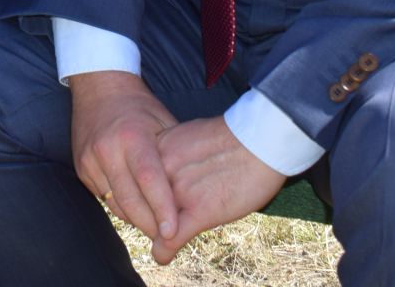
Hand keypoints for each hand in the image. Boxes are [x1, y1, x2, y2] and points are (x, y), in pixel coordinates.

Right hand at [68, 71, 178, 243]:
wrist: (99, 87)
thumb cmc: (139, 107)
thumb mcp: (164, 122)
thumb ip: (174, 155)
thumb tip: (194, 192)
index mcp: (132, 136)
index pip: (149, 179)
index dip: (162, 208)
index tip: (174, 232)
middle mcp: (107, 149)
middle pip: (129, 201)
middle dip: (150, 225)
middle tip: (168, 239)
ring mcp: (90, 160)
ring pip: (115, 204)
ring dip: (136, 219)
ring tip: (156, 227)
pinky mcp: (82, 168)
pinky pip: (104, 198)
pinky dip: (122, 207)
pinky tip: (137, 209)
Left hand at [149, 116, 284, 263]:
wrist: (262, 140)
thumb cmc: (232, 137)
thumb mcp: (188, 137)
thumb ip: (171, 154)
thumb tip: (163, 168)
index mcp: (157, 147)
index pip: (133, 180)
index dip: (139, 196)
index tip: (145, 204)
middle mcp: (161, 169)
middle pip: (139, 202)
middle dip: (146, 216)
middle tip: (156, 223)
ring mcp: (178, 191)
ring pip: (152, 223)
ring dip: (156, 234)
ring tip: (162, 238)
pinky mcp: (199, 211)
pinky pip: (170, 239)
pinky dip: (164, 252)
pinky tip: (164, 256)